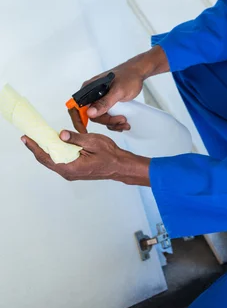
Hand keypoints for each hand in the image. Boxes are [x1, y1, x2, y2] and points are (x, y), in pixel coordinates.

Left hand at [22, 130, 150, 185]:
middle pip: (46, 160)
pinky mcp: (75, 170)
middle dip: (37, 148)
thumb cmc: (109, 155)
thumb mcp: (93, 142)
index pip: (46, 157)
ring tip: (39, 139)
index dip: (34, 147)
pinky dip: (54, 152)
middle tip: (29, 137)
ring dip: (45, 150)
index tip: (26, 138)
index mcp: (70, 166)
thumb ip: (76, 138)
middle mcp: (68, 172)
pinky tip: (54, 144)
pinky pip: (60, 161)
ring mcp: (71, 172)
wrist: (119, 166)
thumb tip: (61, 134)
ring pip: (53, 161)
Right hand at [72, 46, 168, 132]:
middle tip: (121, 120)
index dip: (77, 120)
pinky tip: (123, 122)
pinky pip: (106, 118)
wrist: (138, 74)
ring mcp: (99, 100)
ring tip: (125, 121)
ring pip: (100, 118)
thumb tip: (89, 113)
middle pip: (91, 116)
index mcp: (89, 89)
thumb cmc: (128, 77)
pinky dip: (114, 122)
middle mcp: (92, 95)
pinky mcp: (106, 105)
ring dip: (112, 123)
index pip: (76, 106)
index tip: (83, 131)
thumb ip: (104, 102)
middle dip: (106, 121)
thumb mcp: (118, 91)